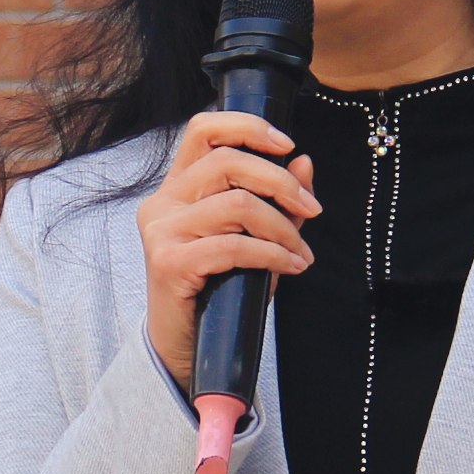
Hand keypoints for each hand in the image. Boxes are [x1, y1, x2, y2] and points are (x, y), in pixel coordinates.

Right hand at [138, 109, 318, 389]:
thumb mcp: (255, 238)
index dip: (247, 127)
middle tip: (312, 210)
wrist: (187, 346)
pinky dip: (271, 254)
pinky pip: (232, 246)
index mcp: (178, 186)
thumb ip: (278, 201)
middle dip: (281, 183)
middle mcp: (163, 201)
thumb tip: (305, 161)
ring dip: (282, 228)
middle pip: (228, 162)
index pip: (203, 130)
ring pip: (236, 205)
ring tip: (301, 253)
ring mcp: (161, 231)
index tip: (287, 146)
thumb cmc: (220, 289)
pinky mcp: (168, 262)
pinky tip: (290, 267)